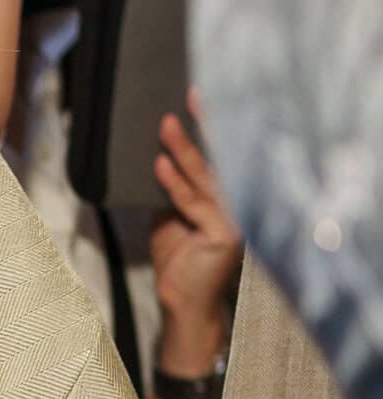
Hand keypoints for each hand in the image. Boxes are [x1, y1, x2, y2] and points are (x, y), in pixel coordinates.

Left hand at [150, 95, 243, 369]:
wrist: (180, 302)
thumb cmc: (178, 261)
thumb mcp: (171, 215)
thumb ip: (174, 190)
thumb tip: (160, 156)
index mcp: (229, 198)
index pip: (221, 156)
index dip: (211, 128)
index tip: (199, 97)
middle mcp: (238, 205)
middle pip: (220, 160)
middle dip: (204, 128)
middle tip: (192, 96)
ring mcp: (235, 220)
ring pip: (206, 179)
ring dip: (184, 151)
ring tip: (166, 126)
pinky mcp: (225, 236)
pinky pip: (195, 205)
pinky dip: (176, 185)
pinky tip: (161, 166)